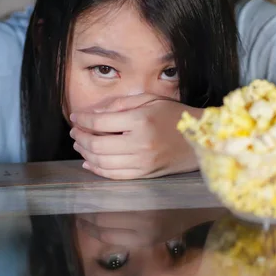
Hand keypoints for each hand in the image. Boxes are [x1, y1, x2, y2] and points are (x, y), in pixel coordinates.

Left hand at [69, 94, 200, 178]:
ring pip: (102, 162)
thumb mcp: (149, 100)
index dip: (83, 119)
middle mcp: (140, 144)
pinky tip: (89, 162)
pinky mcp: (145, 174)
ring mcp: (142, 162)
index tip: (76, 117)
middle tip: (75, 131)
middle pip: (97, 145)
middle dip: (80, 138)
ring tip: (80, 144)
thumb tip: (92, 113)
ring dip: (85, 154)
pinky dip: (98, 169)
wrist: (201, 139)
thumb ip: (120, 104)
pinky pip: (114, 175)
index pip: (101, 122)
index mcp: (141, 121)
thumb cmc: (175, 115)